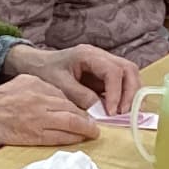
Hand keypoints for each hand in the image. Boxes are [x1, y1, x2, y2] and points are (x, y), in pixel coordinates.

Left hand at [0, 41, 139, 114]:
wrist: (37, 64)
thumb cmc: (45, 71)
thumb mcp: (59, 85)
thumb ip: (80, 96)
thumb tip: (100, 110)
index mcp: (88, 54)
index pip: (113, 71)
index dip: (116, 92)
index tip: (111, 112)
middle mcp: (101, 56)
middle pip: (128, 69)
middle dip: (130, 92)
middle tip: (123, 113)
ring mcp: (105, 64)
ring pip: (130, 75)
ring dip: (130, 94)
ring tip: (123, 113)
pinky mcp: (105, 74)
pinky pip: (122, 82)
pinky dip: (124, 96)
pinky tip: (119, 110)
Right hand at [0, 75, 97, 151]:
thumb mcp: (11, 89)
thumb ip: (31, 92)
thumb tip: (49, 104)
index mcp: (32, 82)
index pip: (62, 94)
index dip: (75, 105)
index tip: (82, 112)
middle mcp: (38, 96)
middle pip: (70, 106)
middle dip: (85, 116)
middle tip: (94, 124)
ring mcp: (37, 115)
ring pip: (71, 120)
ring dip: (85, 128)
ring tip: (92, 132)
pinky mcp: (32, 133)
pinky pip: (61, 135)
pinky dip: (74, 138)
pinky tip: (80, 139)